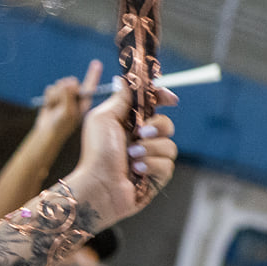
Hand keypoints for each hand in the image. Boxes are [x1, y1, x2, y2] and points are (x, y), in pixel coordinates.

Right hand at [34, 60, 102, 142]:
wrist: (47, 132)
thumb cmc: (61, 125)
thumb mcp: (68, 111)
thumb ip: (69, 96)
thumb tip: (68, 83)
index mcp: (84, 100)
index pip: (90, 84)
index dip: (94, 74)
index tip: (97, 63)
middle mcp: (75, 96)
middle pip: (70, 81)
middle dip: (64, 90)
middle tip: (62, 102)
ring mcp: (64, 95)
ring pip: (58, 85)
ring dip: (54, 96)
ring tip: (54, 108)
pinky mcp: (53, 95)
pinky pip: (49, 89)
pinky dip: (48, 98)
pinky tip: (49, 106)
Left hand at [64, 86, 177, 227]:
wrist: (97, 186)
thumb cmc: (96, 153)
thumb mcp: (103, 118)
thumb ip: (119, 99)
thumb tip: (123, 79)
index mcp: (128, 124)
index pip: (154, 106)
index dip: (163, 99)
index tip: (170, 99)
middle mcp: (140, 141)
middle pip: (167, 125)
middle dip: (157, 127)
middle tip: (141, 133)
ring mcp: (149, 159)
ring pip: (170, 146)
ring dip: (150, 149)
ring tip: (131, 157)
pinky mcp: (155, 178)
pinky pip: (168, 165)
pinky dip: (152, 166)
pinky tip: (136, 171)